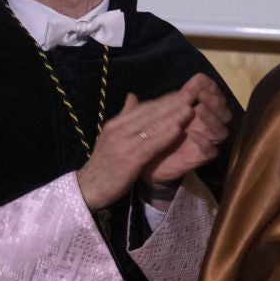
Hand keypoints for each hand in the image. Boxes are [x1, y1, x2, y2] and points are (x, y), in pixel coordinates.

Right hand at [74, 87, 196, 209]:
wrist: (89, 188)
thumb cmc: (103, 164)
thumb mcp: (110, 137)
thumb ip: (124, 117)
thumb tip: (132, 96)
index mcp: (115, 124)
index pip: (142, 108)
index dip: (163, 100)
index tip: (181, 93)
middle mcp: (119, 130)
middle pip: (149, 114)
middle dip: (171, 104)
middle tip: (190, 94)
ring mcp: (123, 144)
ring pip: (152, 127)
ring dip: (172, 117)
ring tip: (189, 109)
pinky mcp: (129, 160)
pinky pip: (151, 145)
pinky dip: (165, 135)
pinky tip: (178, 129)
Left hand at [143, 75, 231, 189]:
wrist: (141, 169)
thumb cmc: (144, 143)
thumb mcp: (139, 126)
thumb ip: (138, 111)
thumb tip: (130, 95)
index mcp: (188, 112)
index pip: (208, 96)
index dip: (209, 87)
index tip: (200, 80)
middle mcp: (199, 125)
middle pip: (221, 112)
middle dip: (214, 101)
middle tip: (203, 96)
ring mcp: (201, 142)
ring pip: (220, 130)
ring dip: (212, 118)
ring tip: (200, 110)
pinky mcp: (198, 157)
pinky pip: (210, 151)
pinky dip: (205, 142)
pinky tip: (194, 135)